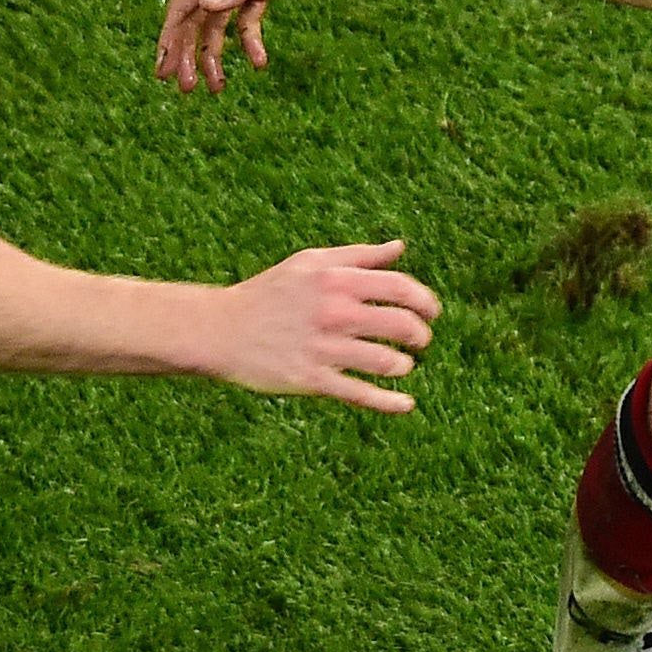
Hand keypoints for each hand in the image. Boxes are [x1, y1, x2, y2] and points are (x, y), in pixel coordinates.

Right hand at [155, 0, 365, 90]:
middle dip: (188, 55)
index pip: (182, 7)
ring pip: (219, 24)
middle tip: (186, 88)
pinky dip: (250, 40)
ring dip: (215, 54)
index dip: (169, 40)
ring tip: (216, 87)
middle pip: (196, 21)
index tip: (163, 70)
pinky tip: (258, 63)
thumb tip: (203, 9)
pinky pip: (249, 19)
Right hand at [200, 239, 440, 411]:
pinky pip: (359, 394)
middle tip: (421, 341)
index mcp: (336, 280)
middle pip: (400, 325)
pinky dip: (389, 402)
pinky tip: (406, 404)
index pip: (399, 288)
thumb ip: (358, 255)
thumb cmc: (269, 293)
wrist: (219, 329)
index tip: (432, 313)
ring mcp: (323, 348)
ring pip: (384, 361)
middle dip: (420, 335)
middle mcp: (334, 312)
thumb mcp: (310, 263)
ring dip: (403, 365)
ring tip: (402, 365)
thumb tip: (400, 247)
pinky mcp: (310, 380)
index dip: (425, 301)